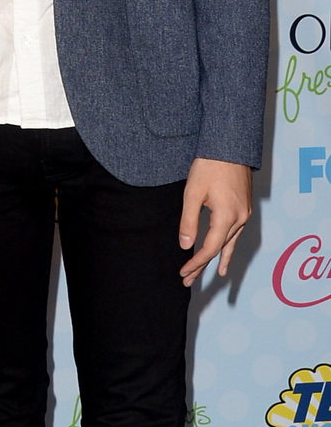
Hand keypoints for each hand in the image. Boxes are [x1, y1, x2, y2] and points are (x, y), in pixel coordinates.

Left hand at [178, 158, 252, 283]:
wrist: (229, 146)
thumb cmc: (209, 166)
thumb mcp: (192, 194)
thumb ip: (189, 221)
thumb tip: (185, 245)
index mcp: (227, 216)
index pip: (210, 248)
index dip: (196, 263)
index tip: (183, 273)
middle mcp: (240, 218)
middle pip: (219, 249)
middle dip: (202, 266)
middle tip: (187, 280)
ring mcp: (244, 213)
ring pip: (228, 243)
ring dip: (215, 259)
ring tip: (204, 276)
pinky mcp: (243, 208)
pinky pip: (235, 234)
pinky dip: (228, 248)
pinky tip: (224, 259)